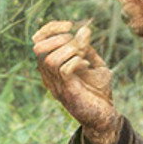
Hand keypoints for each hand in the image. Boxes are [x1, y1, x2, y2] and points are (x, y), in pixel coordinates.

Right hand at [33, 19, 121, 143]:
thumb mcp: (94, 65)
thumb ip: (87, 48)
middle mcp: (48, 75)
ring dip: (70, 51)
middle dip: (60, 39)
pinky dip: (77, 62)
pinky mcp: (67, 92)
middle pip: (38, 47)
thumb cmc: (99, 92)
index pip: (38, 40)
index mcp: (50, 67)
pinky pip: (64, 70)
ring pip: (50, 59)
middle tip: (79, 45)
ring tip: (84, 56)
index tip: (69, 25)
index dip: (50, 28)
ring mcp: (55, 85)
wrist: (105, 118)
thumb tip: (84, 29)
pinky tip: (86, 66)